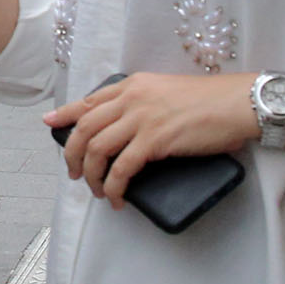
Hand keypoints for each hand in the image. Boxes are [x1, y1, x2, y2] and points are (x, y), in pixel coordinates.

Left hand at [44, 72, 255, 209]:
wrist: (236, 103)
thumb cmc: (209, 101)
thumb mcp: (165, 91)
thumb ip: (143, 103)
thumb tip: (128, 126)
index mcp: (132, 85)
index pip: (89, 101)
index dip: (65, 114)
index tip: (49, 123)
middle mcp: (130, 99)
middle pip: (85, 128)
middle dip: (73, 154)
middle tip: (74, 173)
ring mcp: (141, 119)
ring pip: (97, 149)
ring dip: (91, 175)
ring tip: (96, 190)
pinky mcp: (154, 140)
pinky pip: (122, 168)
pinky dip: (114, 186)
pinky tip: (116, 198)